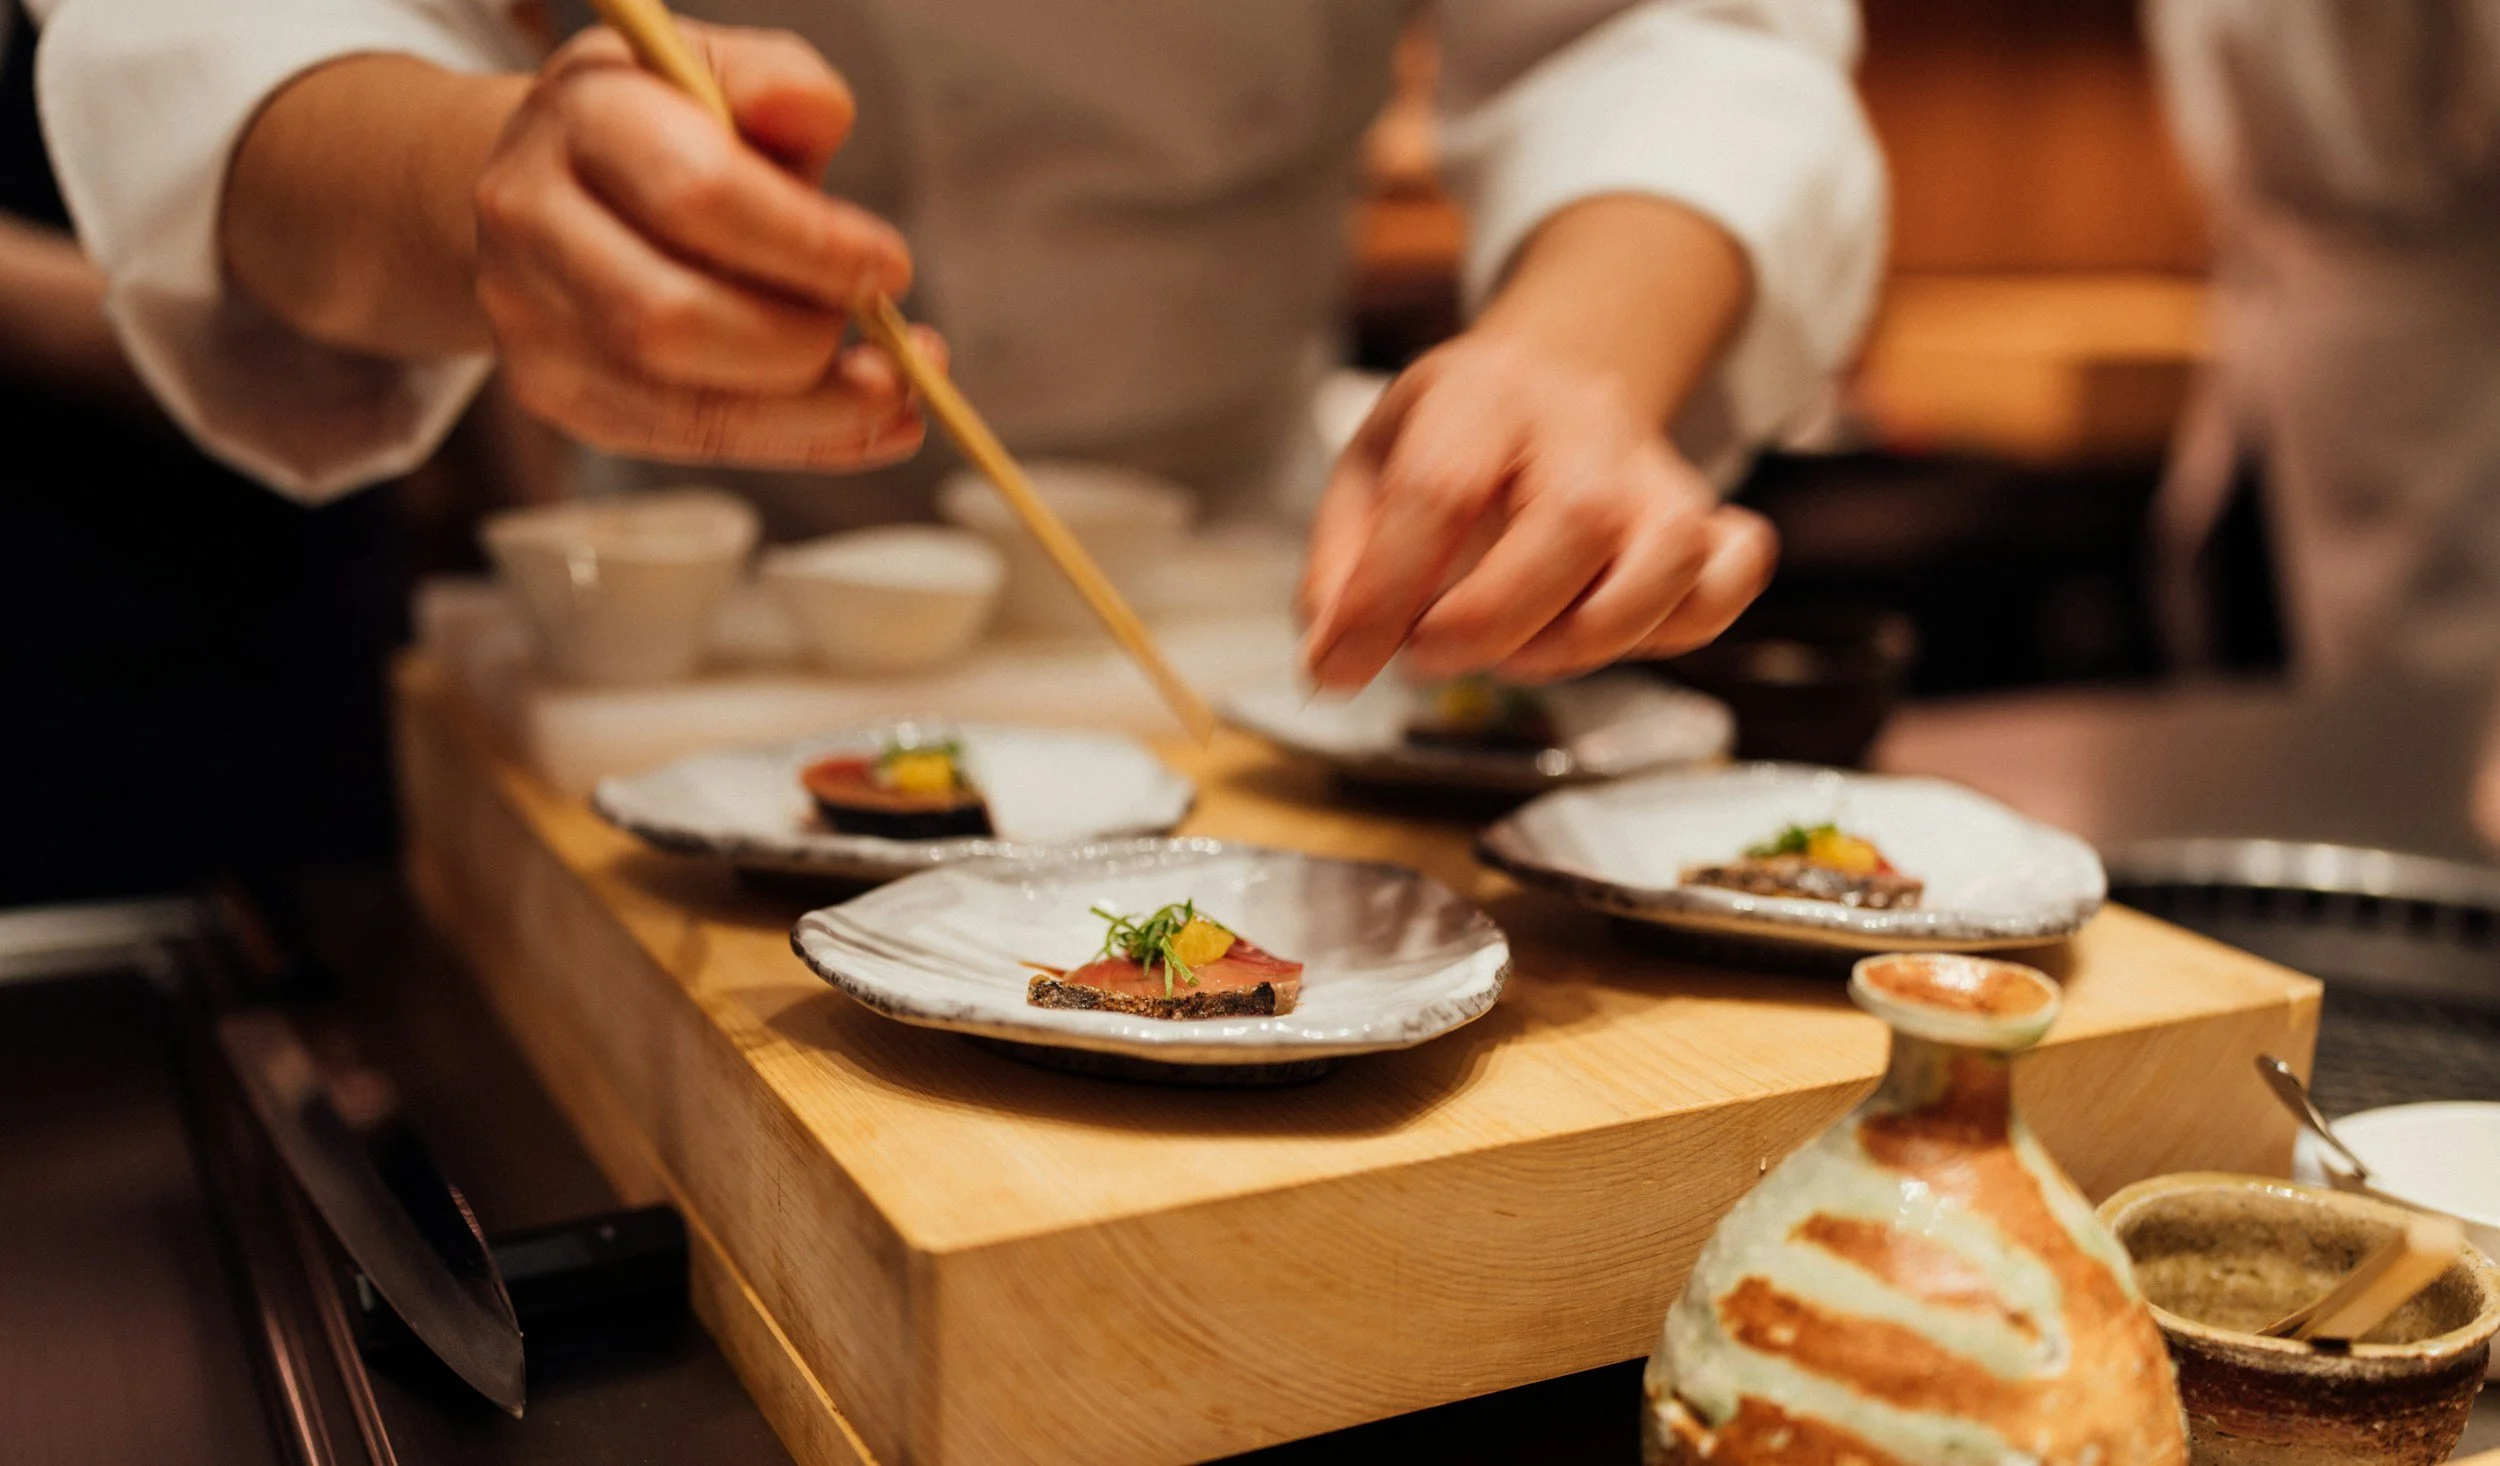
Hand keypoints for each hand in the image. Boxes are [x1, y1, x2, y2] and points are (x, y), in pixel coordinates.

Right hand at [473, 22, 938, 467]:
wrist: (550, 182)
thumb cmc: (662, 127)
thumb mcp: (716, 71)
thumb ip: (777, 82)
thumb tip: (820, 114)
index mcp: (581, 117)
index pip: (695, 193)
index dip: (809, 244)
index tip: (890, 267)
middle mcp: (532, 221)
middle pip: (671, 319)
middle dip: (802, 340)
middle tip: (876, 325)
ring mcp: (533, 322)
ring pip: (683, 406)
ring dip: (815, 411)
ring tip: (893, 388)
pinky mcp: (561, 396)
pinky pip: (691, 443)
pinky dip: (799, 441)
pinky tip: (867, 422)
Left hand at [1298, 331, 1776, 688]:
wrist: (1556, 377)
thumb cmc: (1452, 440)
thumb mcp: (1370, 472)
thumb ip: (1341, 567)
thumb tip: (1334, 660)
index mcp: (1482, 392)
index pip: (1439, 491)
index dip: (1386, 595)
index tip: (1344, 665)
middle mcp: (1585, 422)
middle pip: (1572, 519)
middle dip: (1491, 620)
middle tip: (1428, 657)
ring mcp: (1655, 472)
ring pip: (1668, 556)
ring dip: (1588, 637)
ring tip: (1518, 655)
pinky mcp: (1702, 518)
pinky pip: (1728, 579)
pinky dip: (1681, 626)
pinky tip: (1607, 633)